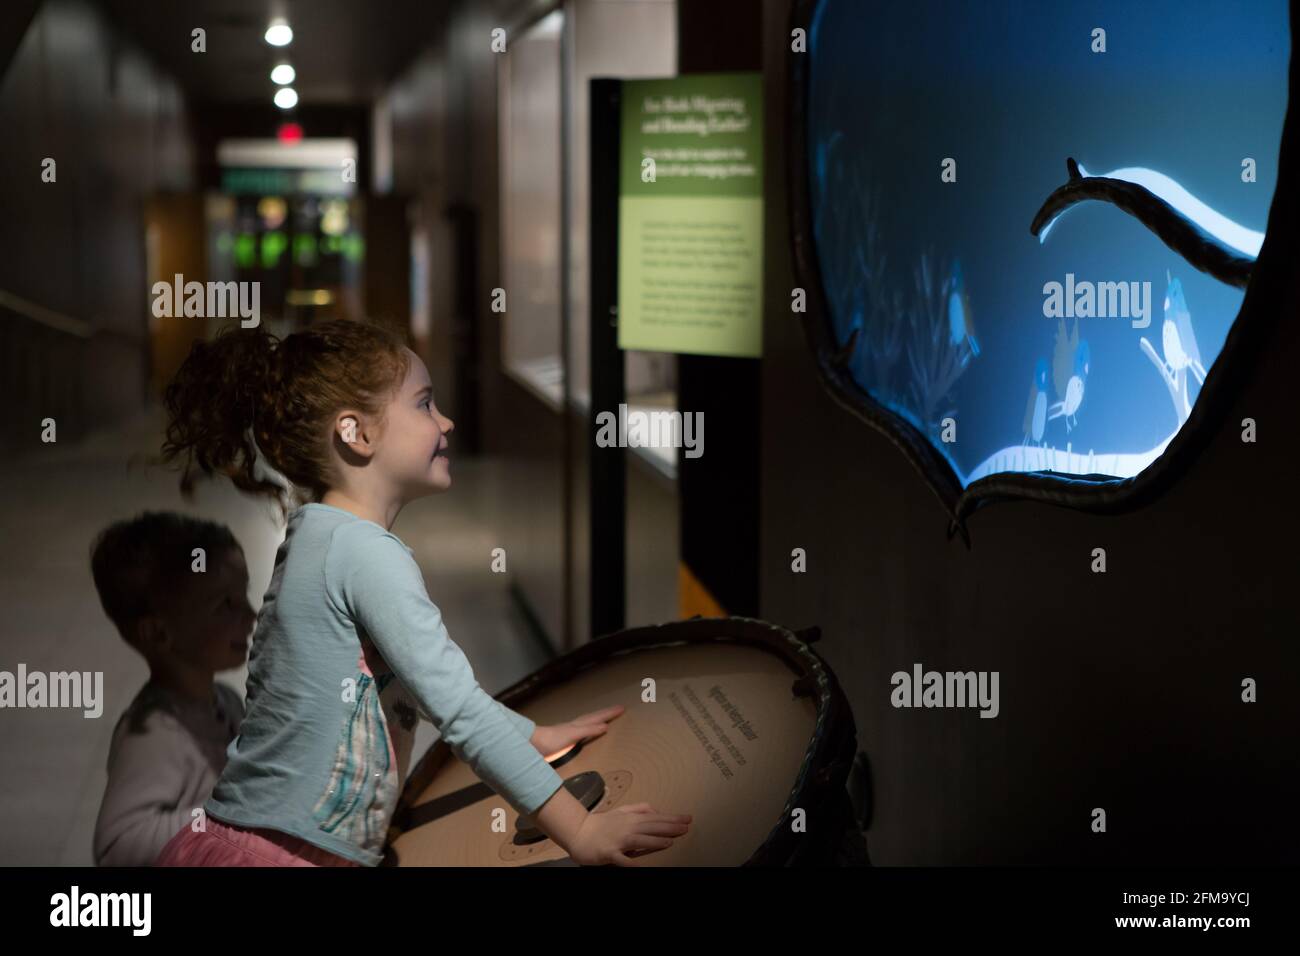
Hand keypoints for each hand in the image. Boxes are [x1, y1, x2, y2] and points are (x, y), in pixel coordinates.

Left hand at [531, 705, 624, 757]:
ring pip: (587, 722)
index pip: (597, 718)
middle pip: (593, 717)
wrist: (531, 744)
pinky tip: (585, 733)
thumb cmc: (551, 740)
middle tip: (618, 708)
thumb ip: (588, 731)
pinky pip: (581, 731)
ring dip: (597, 719)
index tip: (622, 708)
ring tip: (605, 717)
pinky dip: (588, 729)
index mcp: (578, 725)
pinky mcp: (563, 740)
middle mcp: (575, 726)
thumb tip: (605, 726)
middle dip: (606, 713)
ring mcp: (569, 732)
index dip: (609, 713)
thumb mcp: (572, 735)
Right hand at [568, 803, 691, 865]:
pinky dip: (632, 861)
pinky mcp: (609, 853)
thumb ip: (638, 809)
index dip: (672, 818)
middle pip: (651, 827)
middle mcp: (626, 827)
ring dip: (655, 841)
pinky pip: (623, 859)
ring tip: (670, 841)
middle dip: (670, 827)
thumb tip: (656, 810)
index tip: (687, 818)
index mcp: (630, 818)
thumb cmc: (601, 823)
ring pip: (640, 840)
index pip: (655, 817)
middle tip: (686, 827)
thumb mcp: (621, 811)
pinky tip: (643, 865)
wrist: (578, 832)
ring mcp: (618, 841)